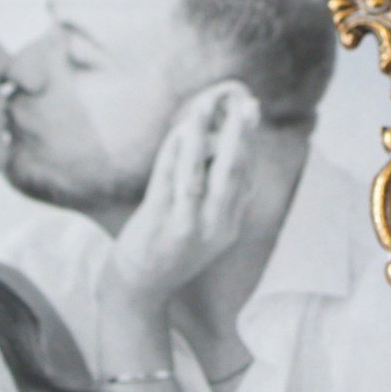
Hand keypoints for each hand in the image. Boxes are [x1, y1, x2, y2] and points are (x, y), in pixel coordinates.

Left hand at [99, 80, 258, 311]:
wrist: (140, 287)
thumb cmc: (173, 250)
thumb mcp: (208, 230)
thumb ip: (223, 197)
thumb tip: (233, 155)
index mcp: (229, 225)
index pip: (245, 177)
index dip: (249, 142)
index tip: (250, 110)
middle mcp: (213, 227)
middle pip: (231, 173)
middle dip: (239, 135)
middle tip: (248, 104)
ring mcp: (185, 226)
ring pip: (197, 174)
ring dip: (201, 137)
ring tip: (204, 107)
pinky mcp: (157, 224)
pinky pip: (167, 181)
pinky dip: (174, 153)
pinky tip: (178, 131)